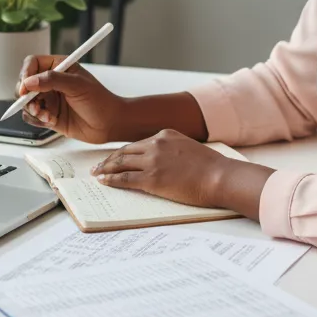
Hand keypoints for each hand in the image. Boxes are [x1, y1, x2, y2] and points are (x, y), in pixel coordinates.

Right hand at [16, 55, 127, 143]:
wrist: (109, 124)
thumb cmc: (100, 100)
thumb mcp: (77, 85)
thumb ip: (52, 80)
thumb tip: (29, 82)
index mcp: (59, 66)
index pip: (32, 64)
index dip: (25, 74)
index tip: (24, 88)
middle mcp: (51, 81)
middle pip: (24, 84)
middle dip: (26, 96)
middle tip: (35, 105)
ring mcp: (50, 98)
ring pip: (26, 102)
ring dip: (33, 110)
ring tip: (47, 116)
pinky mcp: (49, 115)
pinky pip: (32, 116)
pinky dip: (38, 120)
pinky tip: (51, 121)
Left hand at [91, 129, 272, 215]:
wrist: (220, 176)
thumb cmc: (211, 167)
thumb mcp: (189, 147)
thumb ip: (172, 149)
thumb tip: (162, 160)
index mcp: (165, 135)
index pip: (137, 144)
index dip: (123, 152)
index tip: (115, 157)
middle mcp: (156, 144)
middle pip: (125, 151)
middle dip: (109, 159)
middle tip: (97, 166)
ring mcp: (153, 161)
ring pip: (121, 163)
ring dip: (105, 168)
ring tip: (96, 174)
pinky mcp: (152, 178)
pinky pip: (125, 179)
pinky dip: (111, 180)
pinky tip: (104, 182)